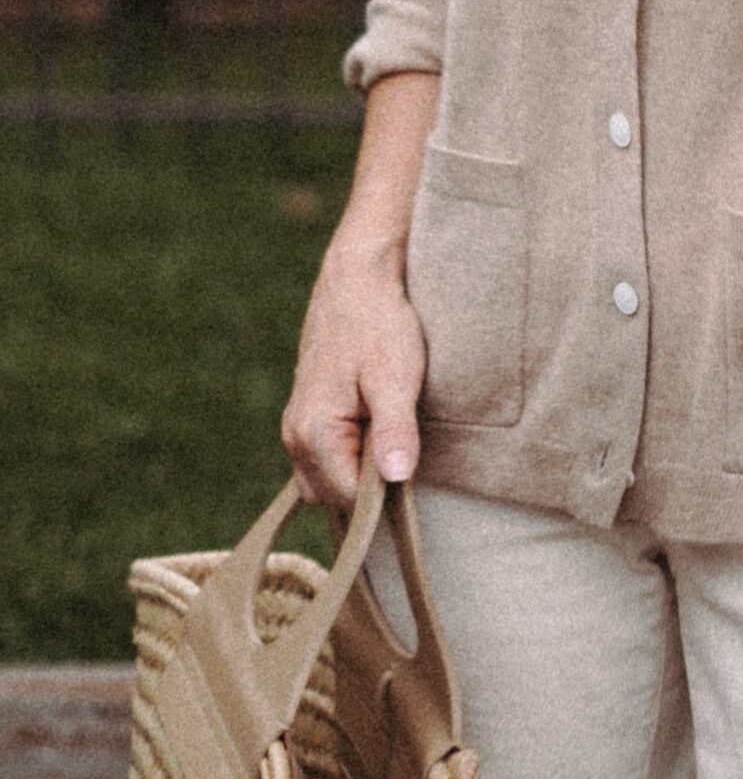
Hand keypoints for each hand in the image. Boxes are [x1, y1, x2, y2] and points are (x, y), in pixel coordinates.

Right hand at [281, 236, 425, 507]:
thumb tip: (396, 478)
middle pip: (335, 497)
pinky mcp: (310, 412)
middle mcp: (296, 436)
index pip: (349, 501)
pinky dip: (351, 454)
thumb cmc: (379, 323)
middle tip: (402, 446)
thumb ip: (395, 430)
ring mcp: (299, 425)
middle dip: (369, 486)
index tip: (410, 469)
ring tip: (391, 433)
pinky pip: (327, 456)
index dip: (385, 496)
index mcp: (313, 434)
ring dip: (360, 470)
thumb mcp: (395, 376)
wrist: (359, 277)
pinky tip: (377, 427)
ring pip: (328, 479)